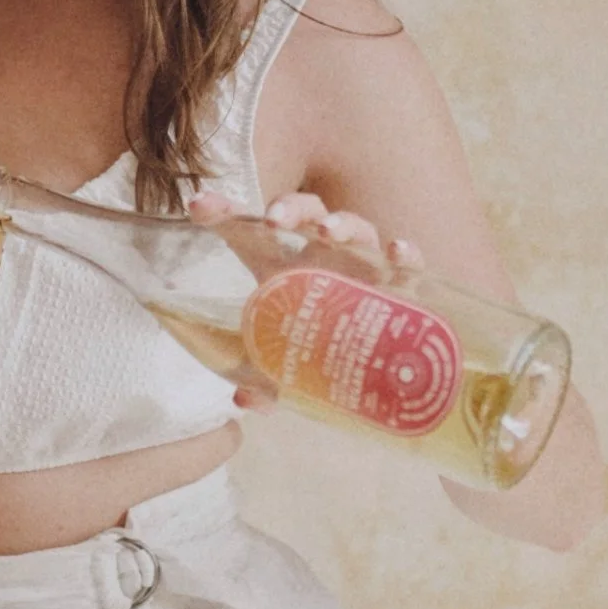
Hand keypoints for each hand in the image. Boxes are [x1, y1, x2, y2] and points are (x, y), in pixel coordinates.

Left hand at [187, 190, 423, 412]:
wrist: (369, 368)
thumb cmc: (315, 354)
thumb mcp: (281, 370)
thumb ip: (261, 383)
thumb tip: (243, 399)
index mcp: (282, 265)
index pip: (250, 230)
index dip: (224, 212)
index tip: (199, 209)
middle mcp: (322, 255)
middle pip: (307, 214)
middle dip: (291, 209)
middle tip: (274, 222)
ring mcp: (362, 264)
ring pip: (355, 228)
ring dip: (342, 223)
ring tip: (328, 232)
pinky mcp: (399, 284)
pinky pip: (408, 262)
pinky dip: (405, 252)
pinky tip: (396, 252)